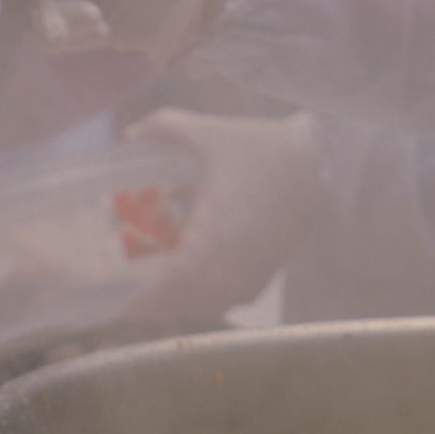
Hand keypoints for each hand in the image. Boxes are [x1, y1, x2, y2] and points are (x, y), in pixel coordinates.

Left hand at [111, 111, 322, 330]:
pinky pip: (227, 300)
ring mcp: (252, 274)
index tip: (118, 293)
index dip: (143, 295)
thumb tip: (129, 135)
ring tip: (146, 293)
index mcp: (216, 235)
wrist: (317, 164)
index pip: (173, 282)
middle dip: (150, 303)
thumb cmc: (261, 149)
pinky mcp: (265, 276)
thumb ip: (164, 128)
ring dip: (175, 303)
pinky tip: (185, 287)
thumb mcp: (209, 133)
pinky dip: (202, 299)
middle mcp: (235, 264)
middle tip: (121, 295)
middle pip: (183, 301)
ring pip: (205, 305)